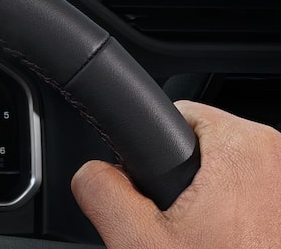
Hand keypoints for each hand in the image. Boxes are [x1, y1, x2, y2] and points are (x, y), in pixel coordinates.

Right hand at [72, 100, 280, 247]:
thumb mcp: (138, 244)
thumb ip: (102, 191)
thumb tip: (91, 173)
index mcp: (245, 147)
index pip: (179, 116)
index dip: (154, 157)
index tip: (159, 198)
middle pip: (211, 150)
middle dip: (190, 189)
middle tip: (184, 236)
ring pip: (237, 181)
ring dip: (220, 210)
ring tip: (209, 248)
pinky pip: (259, 204)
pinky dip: (245, 224)